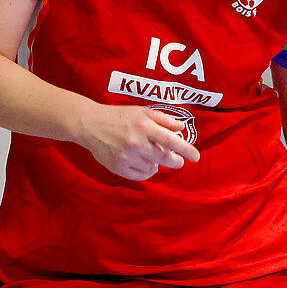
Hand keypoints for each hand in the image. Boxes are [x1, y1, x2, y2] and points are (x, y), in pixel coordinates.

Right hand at [79, 105, 199, 180]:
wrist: (90, 125)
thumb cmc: (119, 116)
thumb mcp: (142, 111)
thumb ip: (163, 119)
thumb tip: (182, 128)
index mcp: (143, 126)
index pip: (171, 141)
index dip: (186, 149)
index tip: (196, 157)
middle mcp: (135, 142)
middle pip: (164, 158)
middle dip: (175, 161)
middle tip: (177, 160)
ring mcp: (126, 157)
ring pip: (153, 167)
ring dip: (157, 163)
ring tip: (150, 155)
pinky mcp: (118, 168)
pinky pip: (140, 176)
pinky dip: (146, 171)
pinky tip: (143, 163)